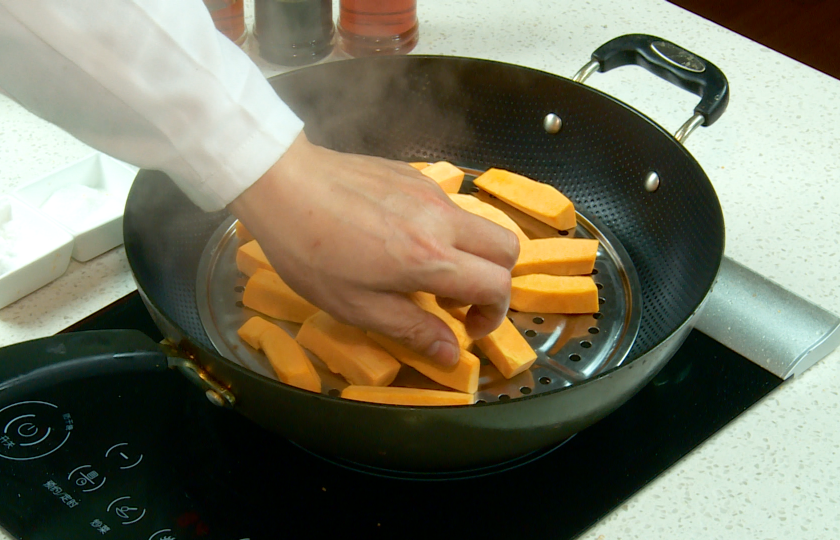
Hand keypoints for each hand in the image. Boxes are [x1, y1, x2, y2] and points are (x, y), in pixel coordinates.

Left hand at [228, 132, 518, 365]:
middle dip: (496, 278)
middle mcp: (442, 220)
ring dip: (469, 253)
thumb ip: (414, 329)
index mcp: (432, 259)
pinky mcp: (412, 174)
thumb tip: (452, 354)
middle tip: (456, 300)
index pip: (497, 285)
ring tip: (425, 270)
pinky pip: (447, 204)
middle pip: (507, 247)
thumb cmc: (312, 252)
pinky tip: (399, 237)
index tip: (468, 327)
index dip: (494, 314)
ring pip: (478, 223)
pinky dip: (442, 229)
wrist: (282, 184)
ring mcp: (430, 191)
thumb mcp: (358, 307)